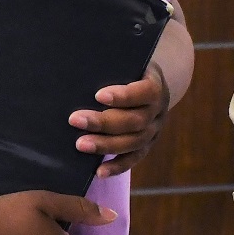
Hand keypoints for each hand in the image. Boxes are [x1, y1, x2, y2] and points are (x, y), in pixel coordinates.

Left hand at [70, 63, 170, 177]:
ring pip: (133, 143)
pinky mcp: (146, 146)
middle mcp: (158, 112)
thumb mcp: (126, 62)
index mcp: (156, 86)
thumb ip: (111, 66)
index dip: (124, 96)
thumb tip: (77, 66)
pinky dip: (116, 167)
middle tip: (75, 120)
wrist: (148, 85)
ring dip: (106, 145)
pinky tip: (99, 172)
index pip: (145, 92)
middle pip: (135, 121)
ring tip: (80, 144)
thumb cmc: (128, 70)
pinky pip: (134, 159)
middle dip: (104, 122)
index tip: (98, 95)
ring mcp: (154, 131)